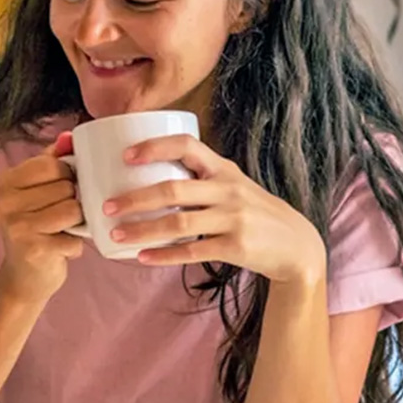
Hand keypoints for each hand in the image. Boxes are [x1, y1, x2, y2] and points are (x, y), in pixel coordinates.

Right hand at [0, 132, 84, 301]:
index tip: (61, 192)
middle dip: (73, 202)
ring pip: (73, 209)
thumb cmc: (35, 229)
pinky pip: (74, 237)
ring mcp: (17, 227)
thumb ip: (51, 161)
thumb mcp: (36, 192)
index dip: (68, 177)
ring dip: (77, 223)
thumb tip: (69, 136)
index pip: (53, 164)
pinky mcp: (33, 250)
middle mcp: (4, 202)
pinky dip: (75, 246)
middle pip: (66, 187)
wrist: (23, 278)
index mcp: (4, 183)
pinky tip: (61, 249)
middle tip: (62, 217)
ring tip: (64, 230)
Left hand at [103, 134, 325, 284]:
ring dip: (142, 229)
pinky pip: (192, 251)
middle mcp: (228, 189)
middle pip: (172, 189)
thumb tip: (141, 179)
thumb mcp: (230, 187)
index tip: (125, 155)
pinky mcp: (237, 247)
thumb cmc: (251, 213)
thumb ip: (197, 180)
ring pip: (178, 223)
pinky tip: (142, 257)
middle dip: (134, 198)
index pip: (187, 145)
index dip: (154, 147)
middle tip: (105, 207)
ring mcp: (234, 218)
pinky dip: (164, 255)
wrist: (297, 246)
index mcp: (223, 169)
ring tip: (116, 234)